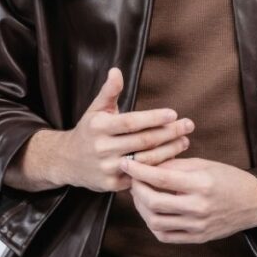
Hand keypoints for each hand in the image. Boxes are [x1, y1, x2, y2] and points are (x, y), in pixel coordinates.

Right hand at [54, 67, 194, 192]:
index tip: (173, 113)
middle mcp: (102, 148)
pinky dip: (158, 167)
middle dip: (169, 133)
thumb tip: (116, 71)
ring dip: (169, 150)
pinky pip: (140, 175)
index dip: (153, 118)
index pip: (131, 122)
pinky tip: (173, 158)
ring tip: (185, 141)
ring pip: (145, 160)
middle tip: (188, 125)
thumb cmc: (88, 131)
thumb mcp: (95, 109)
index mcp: (99, 127)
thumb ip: (109, 91)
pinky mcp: (112, 185)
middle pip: (142, 141)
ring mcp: (107, 168)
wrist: (67, 161)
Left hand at [118, 154, 256, 241]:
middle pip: (154, 202)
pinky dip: (153, 224)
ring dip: (142, 208)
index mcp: (201, 184)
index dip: (139, 171)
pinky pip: (166, 236)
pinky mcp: (198, 238)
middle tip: (133, 180)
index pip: (161, 178)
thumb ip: (176, 166)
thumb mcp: (204, 164)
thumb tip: (148, 165)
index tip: (126, 163)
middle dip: (137, 190)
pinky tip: (152, 212)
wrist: (254, 202)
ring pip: (156, 222)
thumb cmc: (229, 178)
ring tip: (141, 195)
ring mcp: (198, 225)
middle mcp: (198, 207)